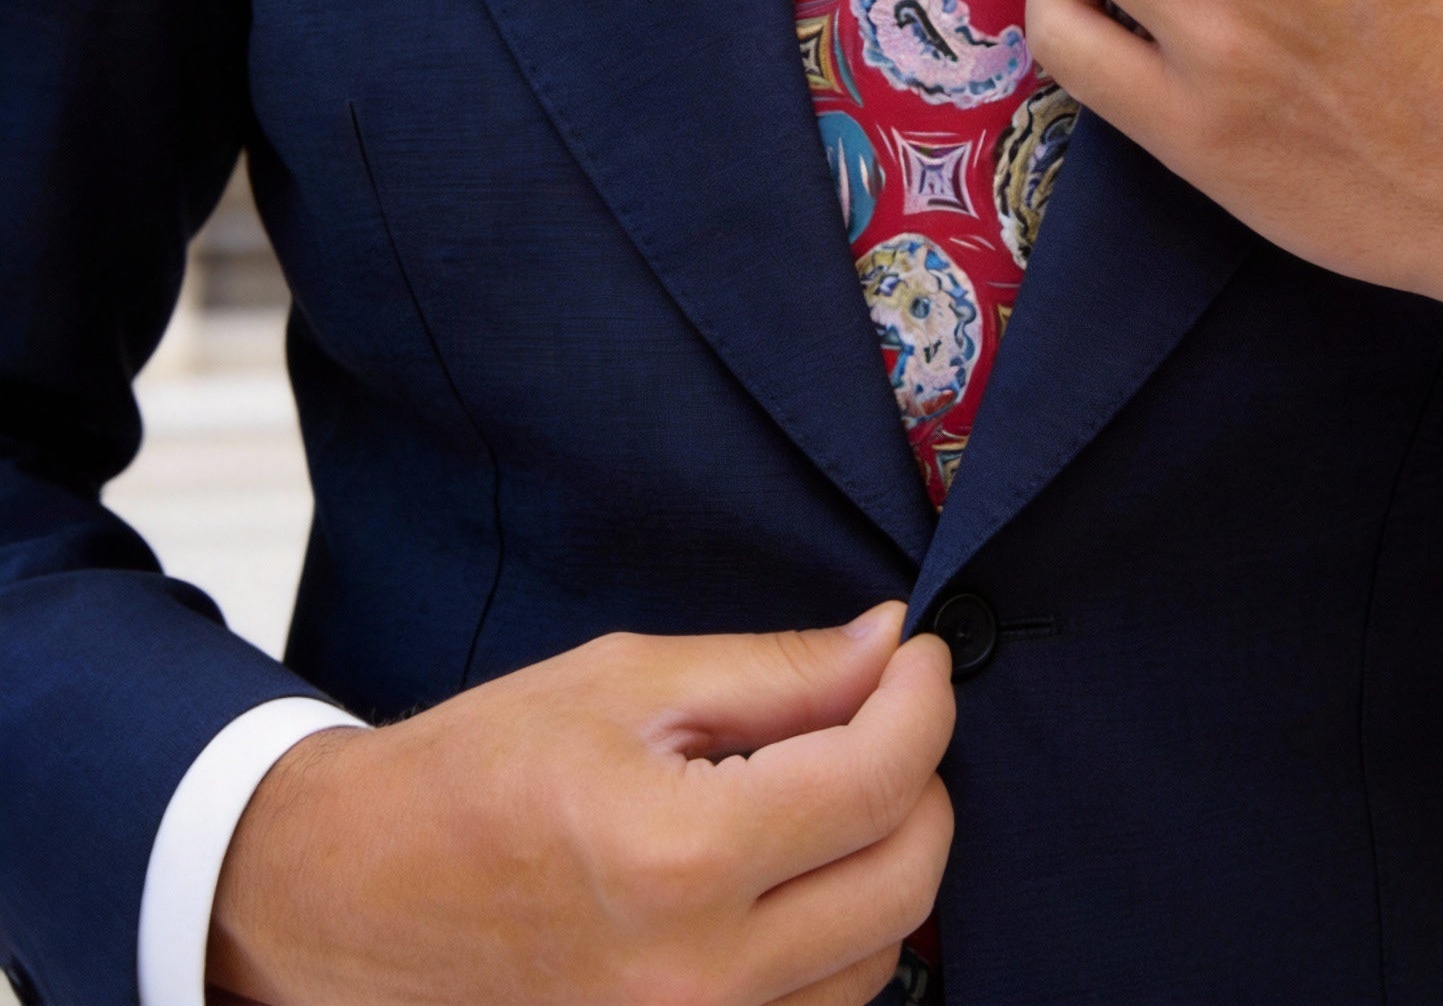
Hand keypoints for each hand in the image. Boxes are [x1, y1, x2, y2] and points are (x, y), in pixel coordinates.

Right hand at [211, 604, 954, 1005]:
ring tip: (829, 790)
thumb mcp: (625, 684)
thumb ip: (777, 671)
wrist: (345, 900)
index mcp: (681, 858)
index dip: (924, 698)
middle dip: (922, 778)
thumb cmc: (474, 775)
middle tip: (887, 715)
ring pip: (880, 958)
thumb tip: (891, 644)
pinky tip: (793, 874)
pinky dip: (837, 939)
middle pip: (908, 878)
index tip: (919, 656)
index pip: (881, 777)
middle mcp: (700, 980)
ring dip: (884, 861)